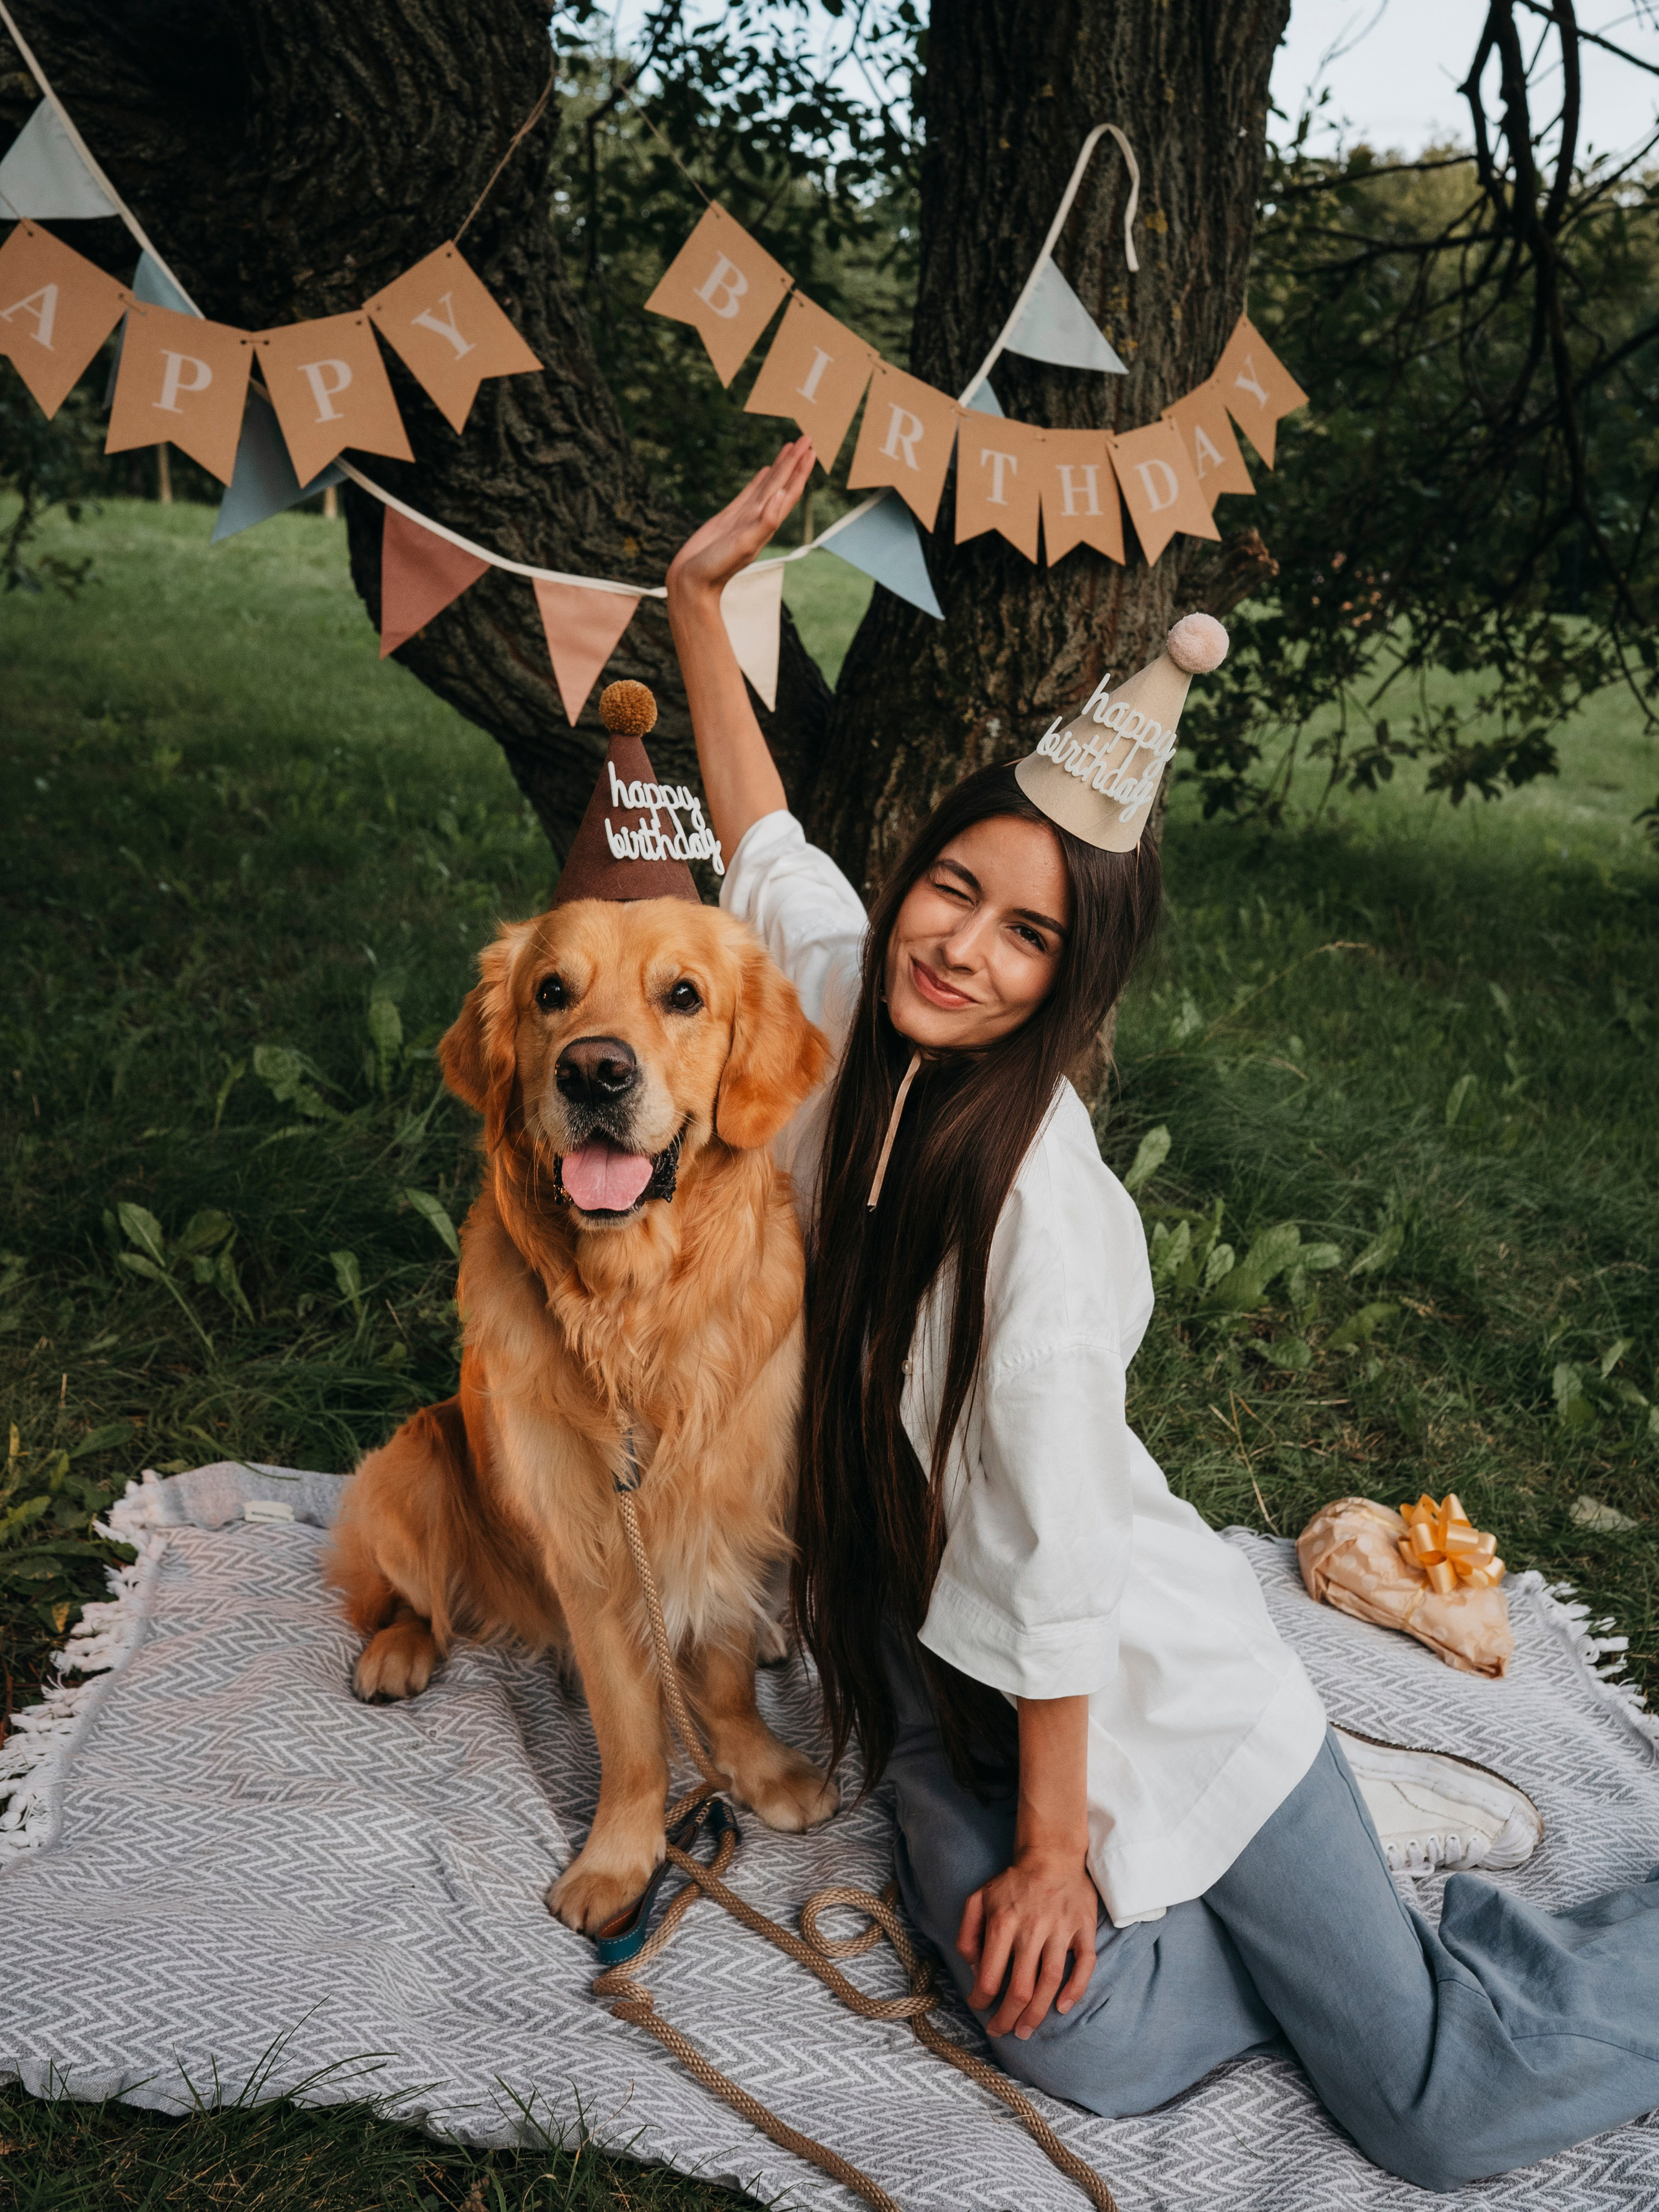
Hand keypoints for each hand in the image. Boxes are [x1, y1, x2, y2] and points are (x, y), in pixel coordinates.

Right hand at [666, 437, 815, 601]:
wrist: (693, 581)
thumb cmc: (717, 568)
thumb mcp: (744, 545)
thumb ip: (764, 522)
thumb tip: (781, 495)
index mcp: (766, 524)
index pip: (788, 492)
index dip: (800, 471)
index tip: (811, 450)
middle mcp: (759, 518)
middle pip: (782, 483)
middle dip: (794, 461)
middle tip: (807, 438)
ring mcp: (745, 517)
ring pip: (767, 485)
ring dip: (780, 467)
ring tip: (790, 447)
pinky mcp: (729, 517)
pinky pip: (749, 493)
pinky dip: (760, 480)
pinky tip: (765, 470)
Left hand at [957, 1843, 1098, 2040]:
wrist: (1053, 1854)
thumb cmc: (1014, 1882)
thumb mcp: (979, 1898)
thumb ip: (968, 1933)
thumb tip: (973, 1968)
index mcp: (1003, 1922)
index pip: (989, 1974)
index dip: (982, 1999)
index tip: (980, 2008)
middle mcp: (1032, 1928)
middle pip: (1020, 1987)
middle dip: (1008, 2017)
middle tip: (1003, 2032)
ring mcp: (1061, 1930)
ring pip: (1050, 1982)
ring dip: (1037, 2013)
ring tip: (1026, 2031)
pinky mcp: (1084, 1929)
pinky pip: (1084, 1964)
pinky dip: (1076, 1989)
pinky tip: (1064, 2007)